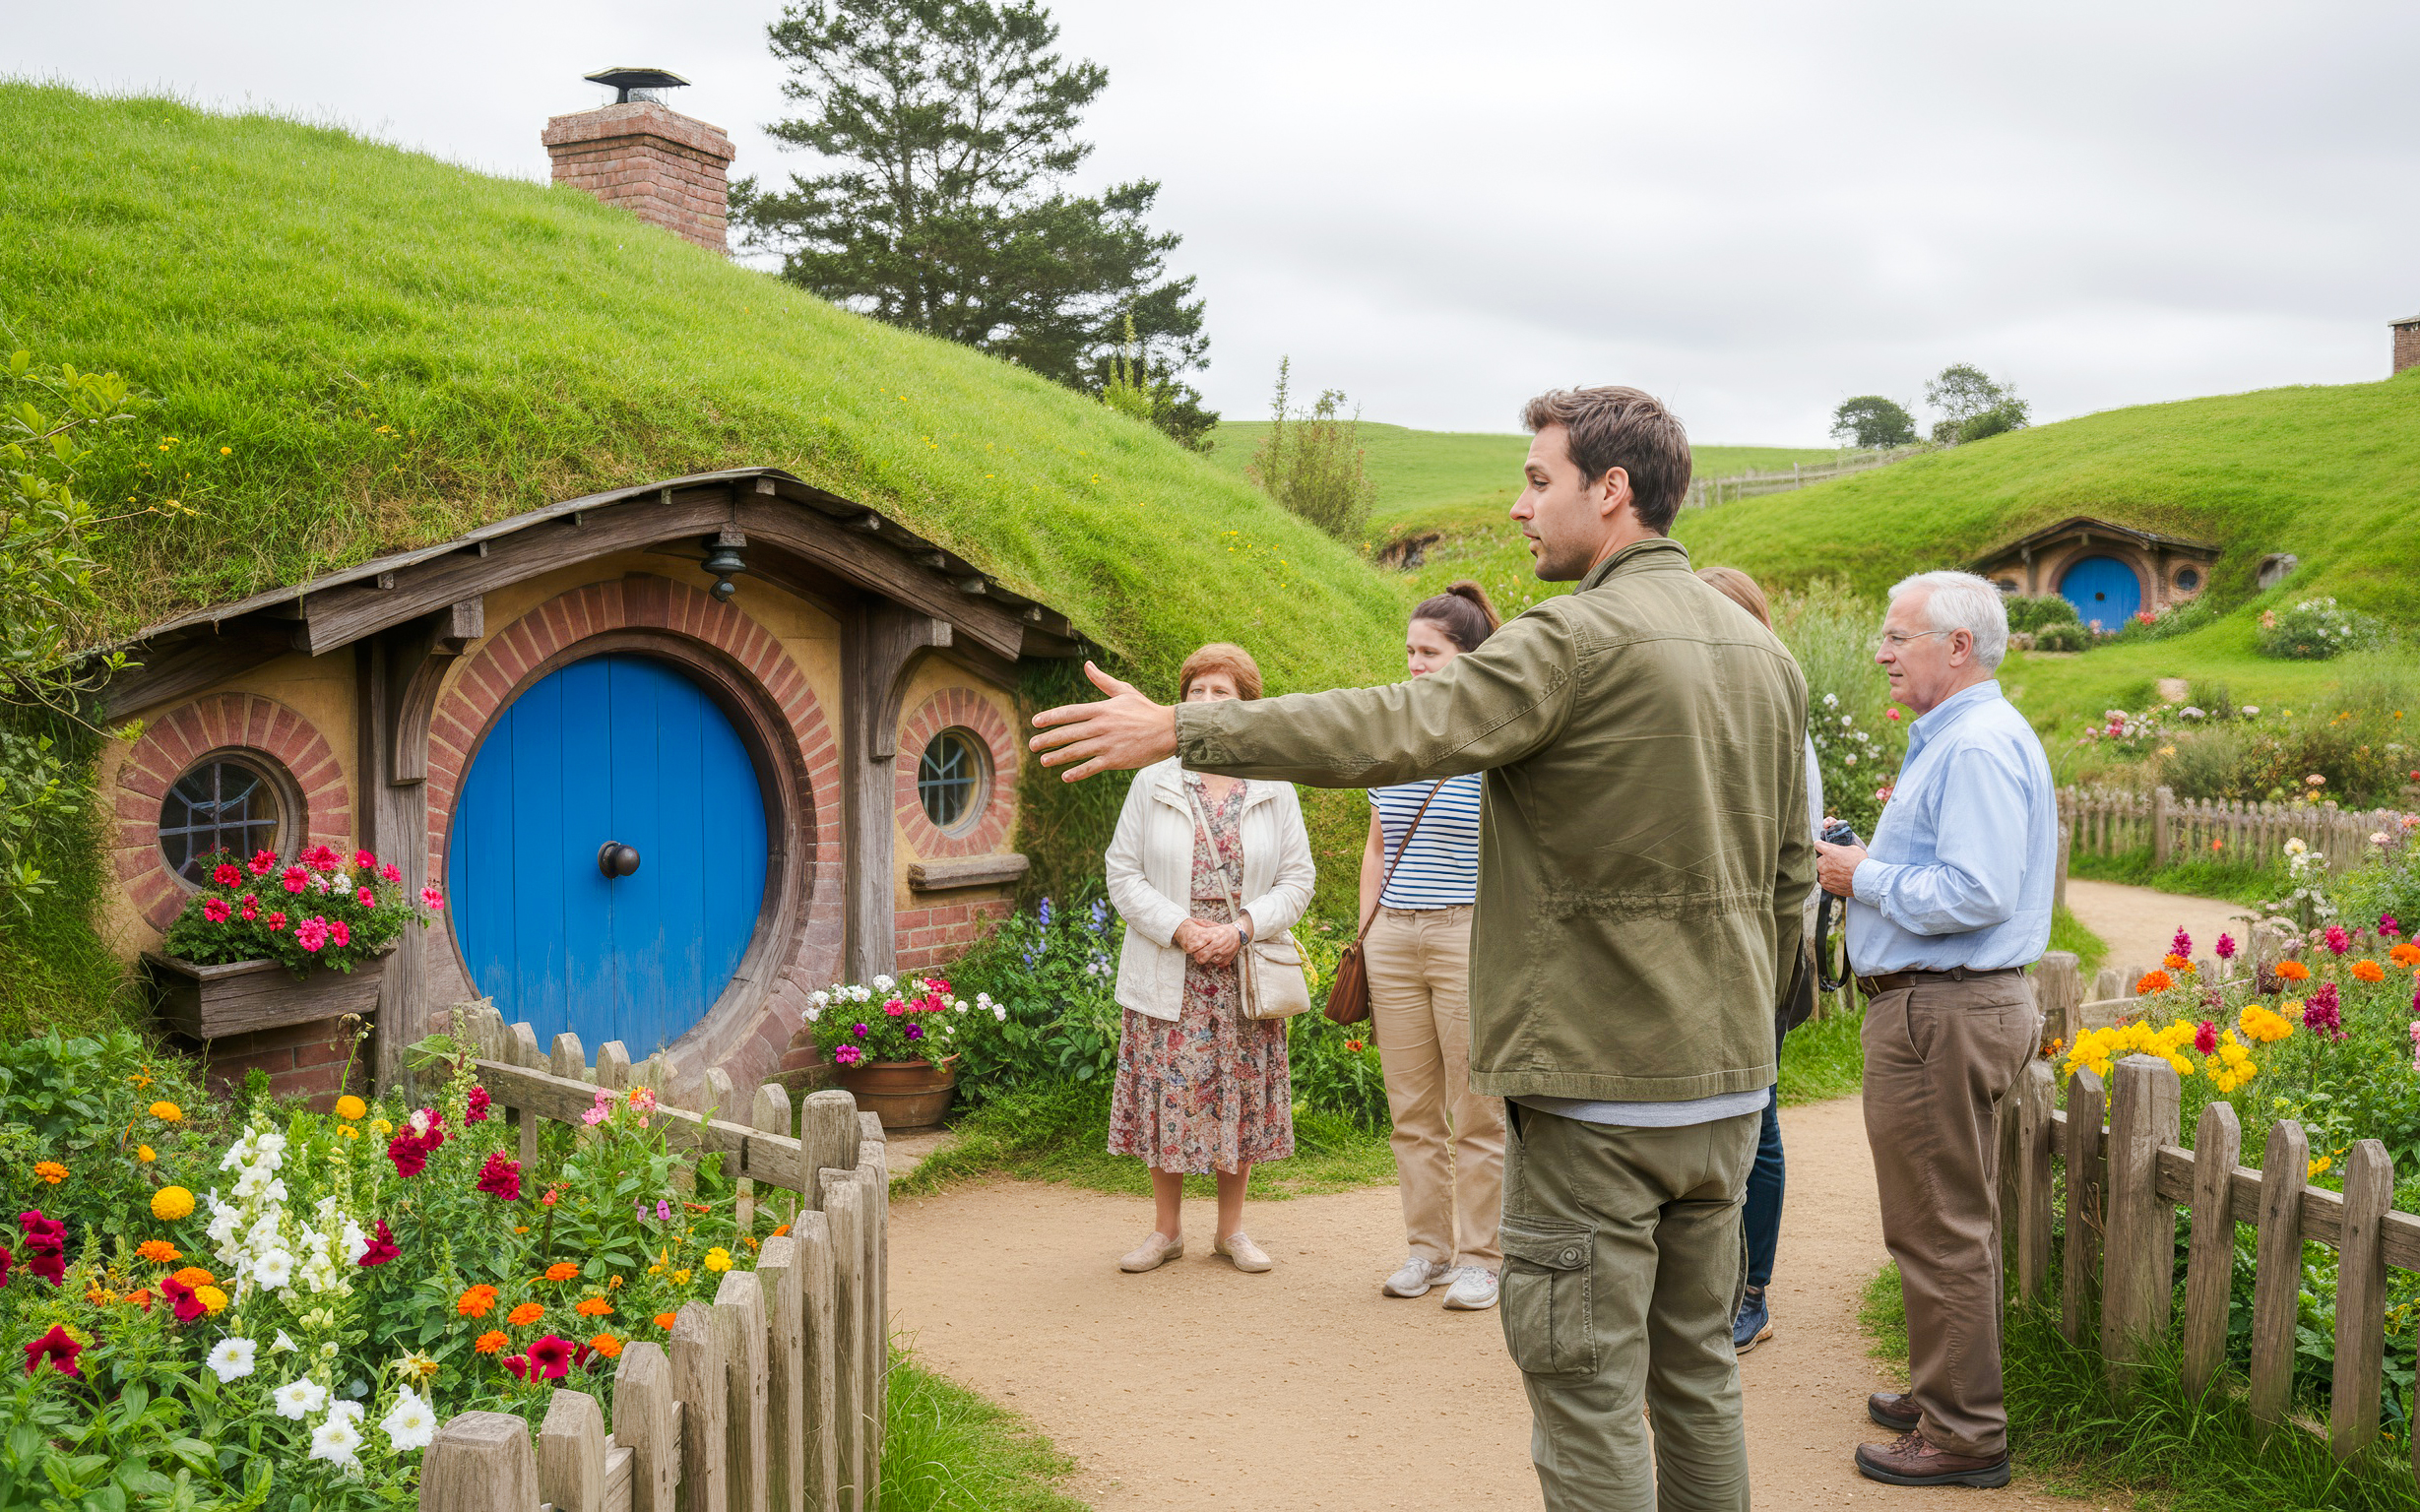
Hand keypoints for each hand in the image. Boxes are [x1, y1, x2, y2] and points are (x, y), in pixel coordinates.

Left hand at [1030, 661, 1179, 781]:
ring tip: (1043, 760)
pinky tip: (1065, 776)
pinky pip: (1092, 767)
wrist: (1169, 730)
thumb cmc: (1146, 710)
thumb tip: (1087, 664)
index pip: (1070, 712)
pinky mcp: (1116, 759)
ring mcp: (1108, 743)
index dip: (1051, 717)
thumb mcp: (1124, 691)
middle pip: (1069, 733)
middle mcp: (1102, 726)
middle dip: (1048, 739)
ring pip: (1076, 751)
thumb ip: (1102, 681)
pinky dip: (1078, 772)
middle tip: (1032, 745)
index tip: (1035, 722)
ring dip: (1058, 756)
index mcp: (1102, 709)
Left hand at [1173, 917, 1239, 966]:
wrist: (1238, 933)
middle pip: (1202, 957)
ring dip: (1207, 959)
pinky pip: (1217, 964)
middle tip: (1197, 954)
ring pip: (1209, 961)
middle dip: (1198, 957)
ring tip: (1209, 952)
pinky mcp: (1226, 959)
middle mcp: (1218, 945)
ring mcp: (1223, 953)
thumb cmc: (1223, 930)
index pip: (1198, 945)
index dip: (1192, 948)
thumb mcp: (1213, 925)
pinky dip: (1215, 961)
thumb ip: (1202, 925)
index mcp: (1213, 936)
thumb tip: (1191, 920)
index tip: (1190, 948)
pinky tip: (1216, 955)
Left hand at [1814, 839, 1866, 897]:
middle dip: (1824, 860)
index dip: (1820, 845)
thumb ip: (1841, 849)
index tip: (1822, 847)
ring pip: (1819, 871)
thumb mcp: (1853, 849)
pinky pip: (1824, 881)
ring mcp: (1823, 875)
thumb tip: (1840, 850)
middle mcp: (1823, 863)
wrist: (1865, 880)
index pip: (1817, 845)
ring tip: (1836, 872)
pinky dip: (1828, 879)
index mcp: (1829, 851)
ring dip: (1825, 871)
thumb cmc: (1861, 863)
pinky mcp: (1826, 885)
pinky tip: (1837, 879)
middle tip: (1833, 862)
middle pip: (1817, 859)